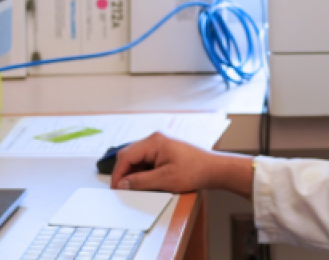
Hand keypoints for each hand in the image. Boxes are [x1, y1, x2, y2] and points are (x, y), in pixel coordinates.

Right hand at [109, 132, 253, 198]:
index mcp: (154, 142)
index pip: (126, 156)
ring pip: (136, 158)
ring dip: (133, 173)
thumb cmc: (193, 171)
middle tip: (123, 190)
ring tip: (135, 187)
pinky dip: (141, 171)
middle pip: (129, 155)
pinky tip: (144, 182)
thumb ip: (141, 181)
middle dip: (124, 172)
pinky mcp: (163, 151)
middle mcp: (155, 140)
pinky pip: (145, 160)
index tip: (115, 188)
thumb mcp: (164, 180)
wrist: (213, 169)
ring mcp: (159, 144)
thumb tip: (122, 184)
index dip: (117, 173)